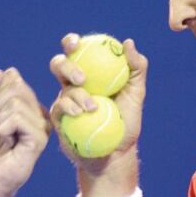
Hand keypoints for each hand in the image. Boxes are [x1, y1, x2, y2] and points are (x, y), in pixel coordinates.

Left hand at [0, 68, 50, 196]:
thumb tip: (1, 71)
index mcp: (27, 103)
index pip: (12, 76)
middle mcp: (38, 112)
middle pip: (15, 85)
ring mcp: (41, 126)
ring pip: (16, 103)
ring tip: (3, 138)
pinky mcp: (39, 140)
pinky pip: (17, 119)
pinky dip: (4, 129)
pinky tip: (8, 143)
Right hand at [49, 33, 147, 168]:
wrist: (116, 154)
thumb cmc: (127, 121)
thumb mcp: (137, 93)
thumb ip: (137, 67)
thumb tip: (127, 43)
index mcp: (89, 72)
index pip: (76, 51)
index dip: (71, 42)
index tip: (77, 43)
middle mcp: (73, 83)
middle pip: (59, 64)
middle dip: (67, 66)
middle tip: (83, 78)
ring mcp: (64, 101)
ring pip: (62, 89)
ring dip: (77, 96)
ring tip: (93, 107)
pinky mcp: (59, 119)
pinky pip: (59, 108)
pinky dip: (69, 108)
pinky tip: (79, 113)